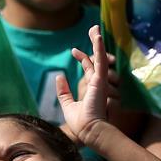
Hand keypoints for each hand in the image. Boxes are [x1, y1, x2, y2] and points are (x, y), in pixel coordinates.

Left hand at [58, 26, 109, 146]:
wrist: (87, 132)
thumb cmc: (80, 123)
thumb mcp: (68, 104)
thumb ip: (64, 91)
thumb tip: (59, 76)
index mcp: (92, 87)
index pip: (89, 68)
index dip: (82, 57)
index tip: (73, 50)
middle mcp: (99, 82)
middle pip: (97, 58)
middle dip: (95, 43)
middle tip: (94, 29)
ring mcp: (101, 81)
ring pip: (100, 57)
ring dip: (98, 42)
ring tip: (95, 28)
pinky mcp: (101, 81)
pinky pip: (101, 61)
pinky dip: (99, 49)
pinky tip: (98, 37)